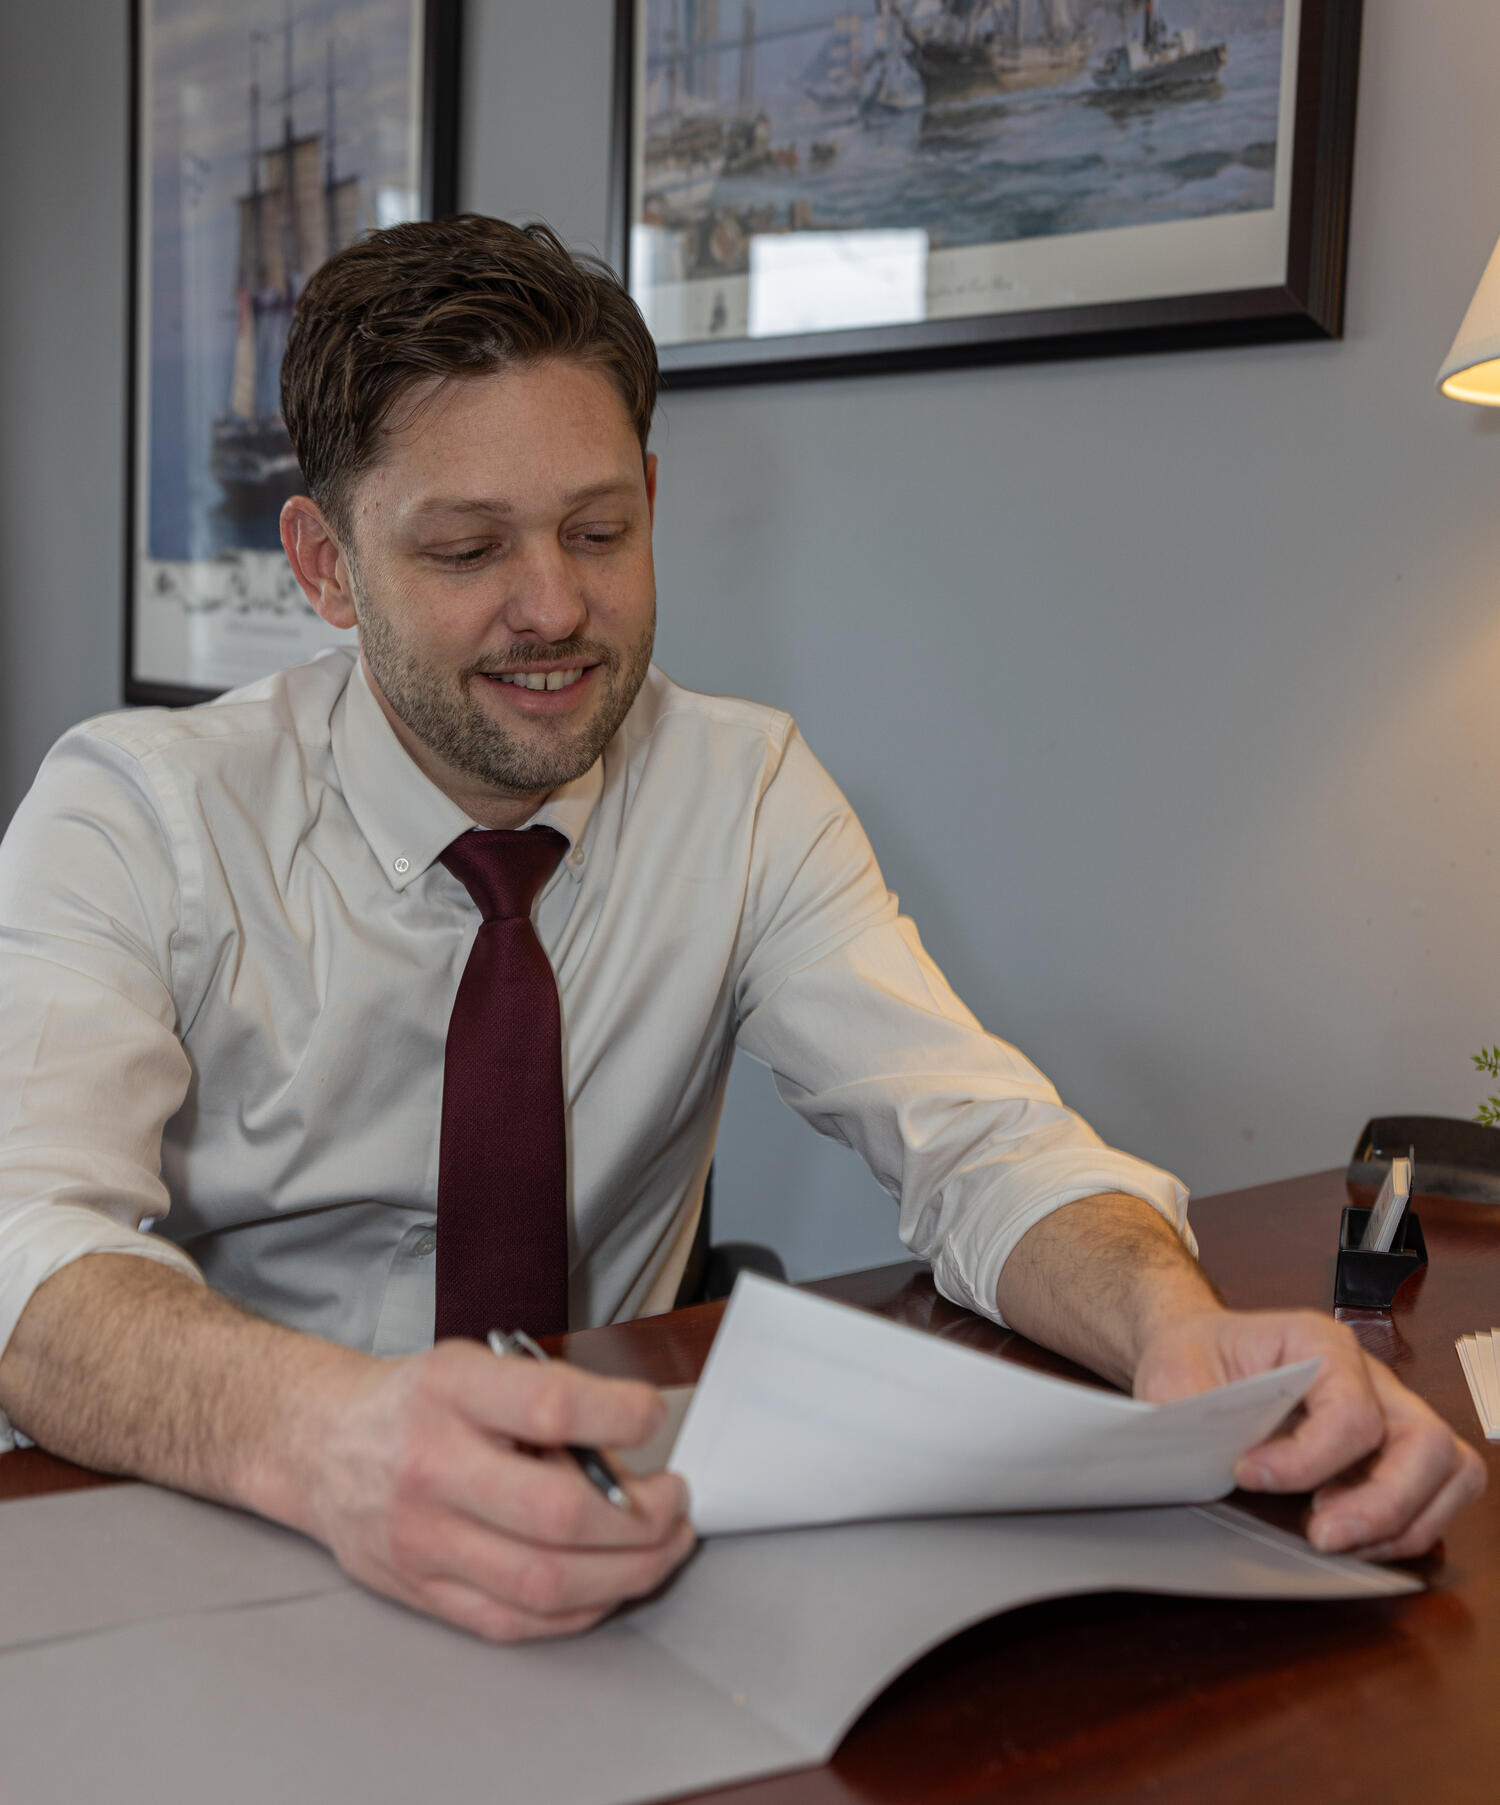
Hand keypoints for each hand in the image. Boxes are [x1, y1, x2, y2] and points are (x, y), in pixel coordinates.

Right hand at [302, 1340, 694, 1641]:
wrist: (323, 1446)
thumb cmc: (416, 1403)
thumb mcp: (474, 1364)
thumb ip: (544, 1398)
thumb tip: (630, 1448)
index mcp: (450, 1392)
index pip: (551, 1406)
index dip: (621, 1416)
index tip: (654, 1416)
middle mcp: (432, 1468)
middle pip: (557, 1514)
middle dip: (642, 1517)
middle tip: (676, 1502)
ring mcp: (424, 1541)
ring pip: (545, 1583)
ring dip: (628, 1572)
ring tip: (663, 1547)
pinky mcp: (423, 1594)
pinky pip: (518, 1622)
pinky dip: (582, 1609)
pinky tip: (610, 1583)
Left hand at [1133, 1306, 1484, 1558]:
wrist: (1201, 1355)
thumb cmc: (1195, 1360)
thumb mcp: (1172, 1377)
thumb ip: (1190, 1416)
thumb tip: (1214, 1461)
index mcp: (1319, 1342)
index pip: (1351, 1412)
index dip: (1306, 1460)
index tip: (1247, 1474)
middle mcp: (1370, 1375)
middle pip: (1426, 1444)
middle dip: (1382, 1506)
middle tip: (1320, 1535)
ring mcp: (1390, 1412)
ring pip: (1451, 1470)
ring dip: (1404, 1522)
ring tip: (1336, 1539)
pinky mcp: (1393, 1451)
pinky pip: (1439, 1494)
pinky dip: (1406, 1529)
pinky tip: (1350, 1539)